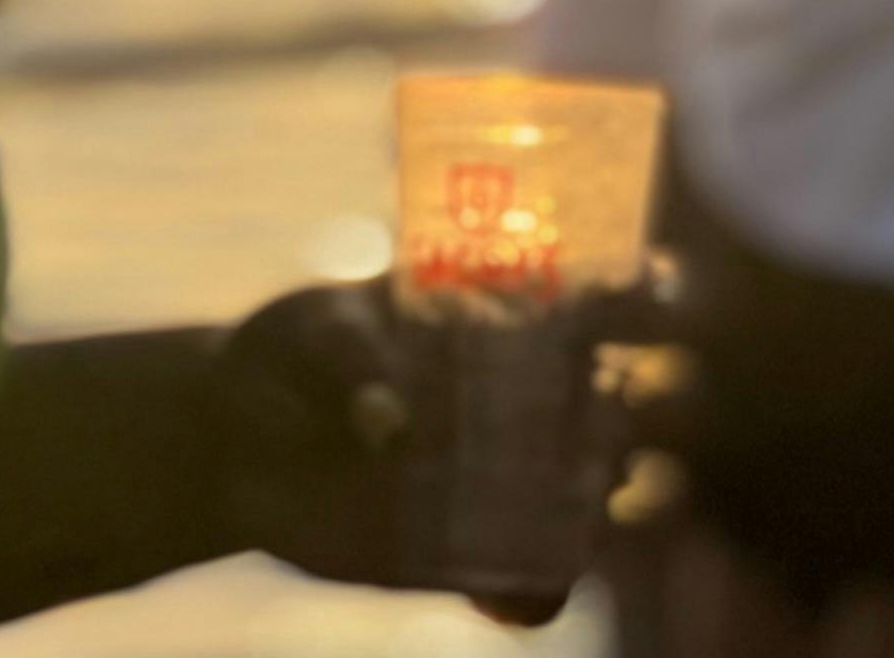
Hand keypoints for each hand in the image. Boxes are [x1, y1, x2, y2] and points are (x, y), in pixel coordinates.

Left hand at [211, 283, 653, 625]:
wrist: (235, 443)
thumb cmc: (287, 356)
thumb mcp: (309, 333)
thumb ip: (349, 356)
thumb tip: (387, 425)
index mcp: (507, 314)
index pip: (607, 295)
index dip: (648, 294)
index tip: (658, 297)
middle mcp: (528, 395)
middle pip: (620, 405)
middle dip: (625, 414)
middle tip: (599, 418)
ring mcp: (509, 476)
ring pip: (594, 496)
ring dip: (593, 505)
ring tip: (562, 510)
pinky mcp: (475, 548)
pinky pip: (537, 583)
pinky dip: (535, 595)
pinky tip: (501, 599)